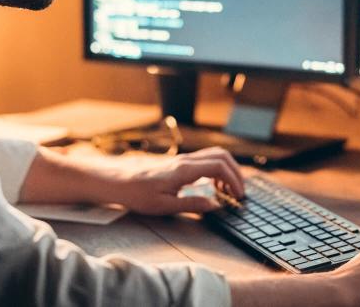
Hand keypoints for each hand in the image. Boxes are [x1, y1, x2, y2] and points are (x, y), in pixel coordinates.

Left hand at [113, 146, 244, 215]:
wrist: (120, 181)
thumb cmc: (138, 194)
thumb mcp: (165, 206)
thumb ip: (192, 204)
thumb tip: (215, 205)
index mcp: (184, 170)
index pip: (219, 166)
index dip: (234, 179)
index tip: (239, 195)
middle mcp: (186, 160)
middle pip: (222, 156)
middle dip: (236, 172)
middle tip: (239, 192)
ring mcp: (184, 159)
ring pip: (215, 155)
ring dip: (228, 169)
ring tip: (228, 190)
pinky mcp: (181, 162)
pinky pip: (206, 159)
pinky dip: (218, 169)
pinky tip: (215, 185)